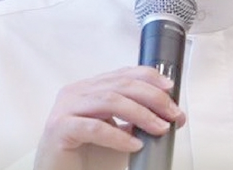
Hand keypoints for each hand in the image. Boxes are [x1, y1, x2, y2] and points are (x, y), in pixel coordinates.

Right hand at [33, 66, 186, 169]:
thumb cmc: (86, 159)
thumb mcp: (118, 134)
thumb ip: (136, 122)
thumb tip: (168, 115)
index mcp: (89, 89)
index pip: (123, 74)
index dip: (150, 78)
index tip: (171, 89)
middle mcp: (76, 93)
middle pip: (120, 84)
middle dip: (152, 97)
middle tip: (172, 114)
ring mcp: (65, 108)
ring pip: (110, 100)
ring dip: (141, 114)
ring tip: (159, 129)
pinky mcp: (59, 128)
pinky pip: (94, 127)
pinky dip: (119, 136)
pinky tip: (134, 144)